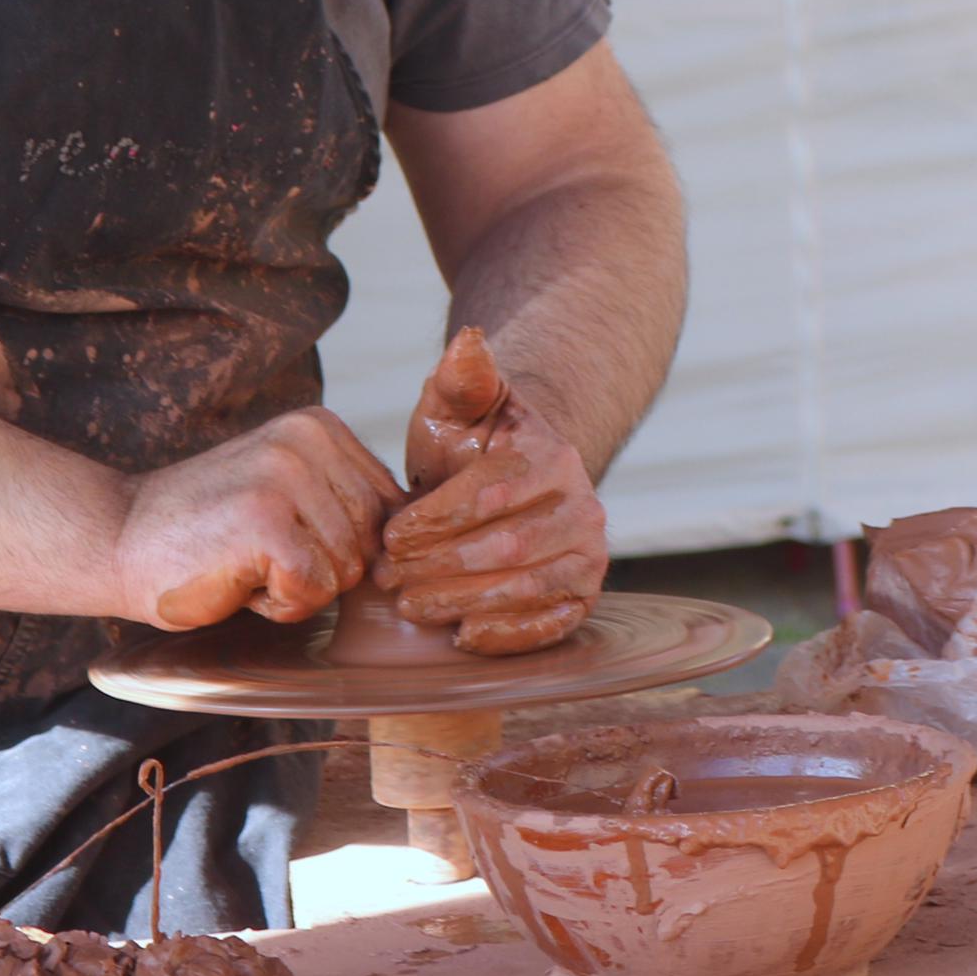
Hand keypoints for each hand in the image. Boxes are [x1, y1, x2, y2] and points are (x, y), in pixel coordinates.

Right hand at [111, 407, 403, 628]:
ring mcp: (287, 476)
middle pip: (371, 545)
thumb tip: (417, 543)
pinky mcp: (266, 521)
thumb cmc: (205, 533)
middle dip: (319, 570)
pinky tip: (235, 580)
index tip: (276, 538)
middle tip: (254, 554)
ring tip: (242, 562)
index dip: (336, 547)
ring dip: (295, 590)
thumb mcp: (287, 491)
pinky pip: (312, 591)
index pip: (387, 511)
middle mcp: (309, 440)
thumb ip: (343, 501)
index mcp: (321, 426)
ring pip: (345, 573)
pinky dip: (276, 606)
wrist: (115, 540)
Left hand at [382, 328, 607, 653]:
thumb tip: (468, 340)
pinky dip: (507, 635)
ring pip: (526, 588)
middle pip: (506, 547)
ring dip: (462, 601)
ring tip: (411, 605)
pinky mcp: (583, 596)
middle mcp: (584, 506)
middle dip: (438, 566)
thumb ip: (460, 376)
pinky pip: (551, 625)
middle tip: (388, 577)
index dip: (434, 519)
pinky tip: (461, 635)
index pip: (490, 494)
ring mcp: (589, 555)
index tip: (389, 534)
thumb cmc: (471, 446)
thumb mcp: (456, 407)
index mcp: (553, 456)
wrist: (510, 486)